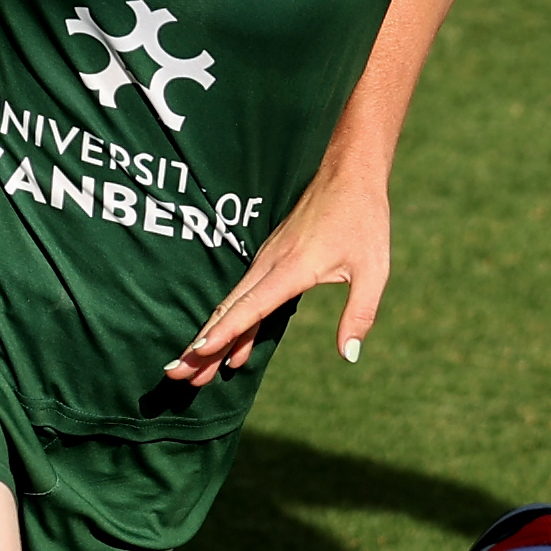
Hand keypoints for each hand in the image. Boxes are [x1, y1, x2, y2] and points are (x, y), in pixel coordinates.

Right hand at [161, 160, 396, 382]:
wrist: (348, 174)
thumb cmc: (363, 221)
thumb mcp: (373, 269)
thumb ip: (360, 313)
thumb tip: (349, 355)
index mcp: (292, 268)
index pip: (251, 306)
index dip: (225, 332)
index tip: (199, 353)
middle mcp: (270, 264)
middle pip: (229, 310)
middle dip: (202, 346)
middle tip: (177, 375)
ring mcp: (266, 260)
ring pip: (232, 305)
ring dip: (211, 338)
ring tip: (192, 373)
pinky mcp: (270, 259)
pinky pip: (244, 296)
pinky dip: (232, 324)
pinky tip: (231, 351)